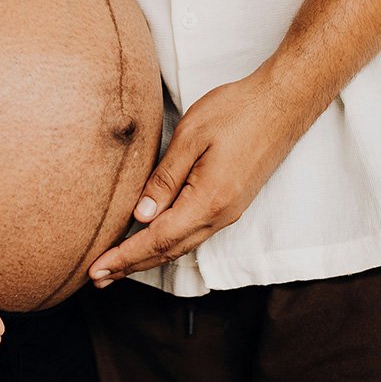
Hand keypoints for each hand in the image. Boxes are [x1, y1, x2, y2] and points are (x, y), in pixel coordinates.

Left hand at [88, 73, 294, 285]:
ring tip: (118, 266)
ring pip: (182, 245)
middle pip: (169, 251)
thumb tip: (141, 215)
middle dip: (131, 265)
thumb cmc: (237, 111)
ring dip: (149, 258)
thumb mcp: (191, 136)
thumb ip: (165, 178)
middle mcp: (221, 215)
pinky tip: (153, 242)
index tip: (97, 270)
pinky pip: (194, 233)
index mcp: (208, 200)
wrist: (283, 103)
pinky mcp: (232, 203)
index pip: (157, 240)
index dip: (125, 257)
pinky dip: (168, 244)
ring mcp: (229, 211)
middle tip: (98, 278)